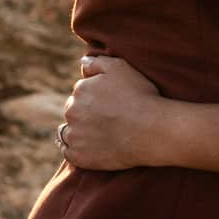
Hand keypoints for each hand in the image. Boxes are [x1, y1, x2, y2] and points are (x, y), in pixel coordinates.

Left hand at [58, 54, 161, 171]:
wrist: (150, 130)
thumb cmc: (139, 96)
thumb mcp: (120, 68)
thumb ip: (97, 62)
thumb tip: (82, 63)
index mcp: (80, 90)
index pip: (81, 92)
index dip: (96, 97)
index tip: (110, 103)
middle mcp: (72, 111)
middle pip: (74, 111)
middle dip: (85, 113)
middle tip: (106, 119)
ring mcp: (74, 135)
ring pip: (68, 131)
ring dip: (78, 131)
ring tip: (98, 134)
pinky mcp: (78, 156)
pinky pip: (69, 152)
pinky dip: (77, 150)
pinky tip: (91, 148)